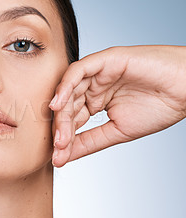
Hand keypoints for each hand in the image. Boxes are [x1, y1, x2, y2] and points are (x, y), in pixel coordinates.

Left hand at [49, 45, 185, 166]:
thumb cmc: (159, 107)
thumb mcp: (117, 131)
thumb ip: (89, 142)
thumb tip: (64, 156)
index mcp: (95, 100)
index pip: (72, 119)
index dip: (64, 138)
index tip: (58, 158)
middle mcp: (93, 86)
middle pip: (67, 106)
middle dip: (61, 128)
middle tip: (58, 148)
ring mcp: (97, 72)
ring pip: (69, 91)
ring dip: (62, 114)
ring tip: (60, 135)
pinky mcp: (104, 59)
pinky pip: (78, 71)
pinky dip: (65, 87)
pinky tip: (58, 105)